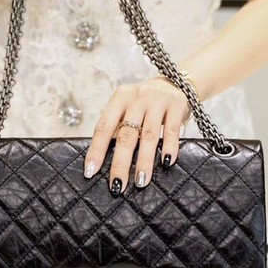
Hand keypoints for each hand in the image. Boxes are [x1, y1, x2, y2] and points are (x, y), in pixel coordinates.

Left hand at [83, 76, 191, 195]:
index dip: (96, 150)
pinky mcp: (177, 104)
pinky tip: (166, 162)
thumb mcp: (127, 109)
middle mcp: (136, 98)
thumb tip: (102, 163)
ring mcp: (157, 100)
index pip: (103, 127)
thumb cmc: (143, 104)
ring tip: (141, 182)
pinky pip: (172, 130)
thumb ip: (118, 128)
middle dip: (120, 163)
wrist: (174, 81)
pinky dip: (169, 147)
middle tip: (117, 185)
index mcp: (119, 99)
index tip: (90, 172)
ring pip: (148, 136)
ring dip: (144, 161)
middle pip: (126, 135)